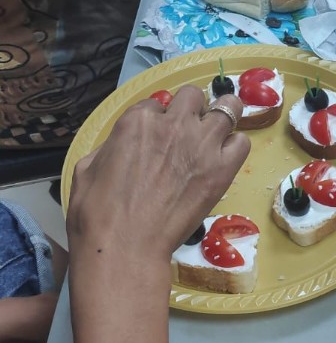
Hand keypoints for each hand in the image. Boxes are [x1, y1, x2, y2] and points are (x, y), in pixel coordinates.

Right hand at [67, 87, 249, 262]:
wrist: (125, 245)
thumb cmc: (97, 213)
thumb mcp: (87, 169)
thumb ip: (109, 147)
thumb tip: (120, 146)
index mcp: (137, 121)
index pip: (156, 104)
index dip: (157, 120)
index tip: (157, 138)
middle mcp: (173, 123)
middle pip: (192, 97)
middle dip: (190, 110)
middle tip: (187, 133)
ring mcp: (201, 143)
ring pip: (228, 108)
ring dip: (221, 117)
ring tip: (215, 136)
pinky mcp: (222, 168)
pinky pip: (242, 142)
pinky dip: (235, 146)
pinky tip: (224, 159)